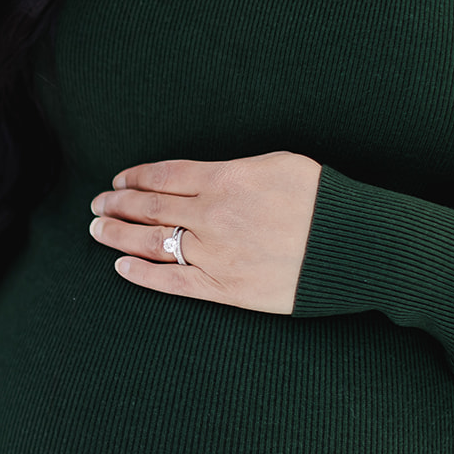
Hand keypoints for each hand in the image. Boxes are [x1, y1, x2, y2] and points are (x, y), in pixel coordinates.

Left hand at [88, 150, 321, 315]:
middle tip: (97, 204)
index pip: (164, 176)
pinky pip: (172, 283)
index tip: (119, 180)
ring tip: (98, 230)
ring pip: (151, 243)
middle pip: (149, 208)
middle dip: (117, 204)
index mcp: (225, 180)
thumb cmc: (324, 201)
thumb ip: (232, 171)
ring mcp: (215, 254)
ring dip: (118, 235)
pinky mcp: (225, 288)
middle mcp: (212, 216)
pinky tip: (121, 267)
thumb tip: (201, 179)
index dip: (135, 178)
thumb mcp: (278, 164)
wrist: (355, 246)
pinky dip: (142, 275)